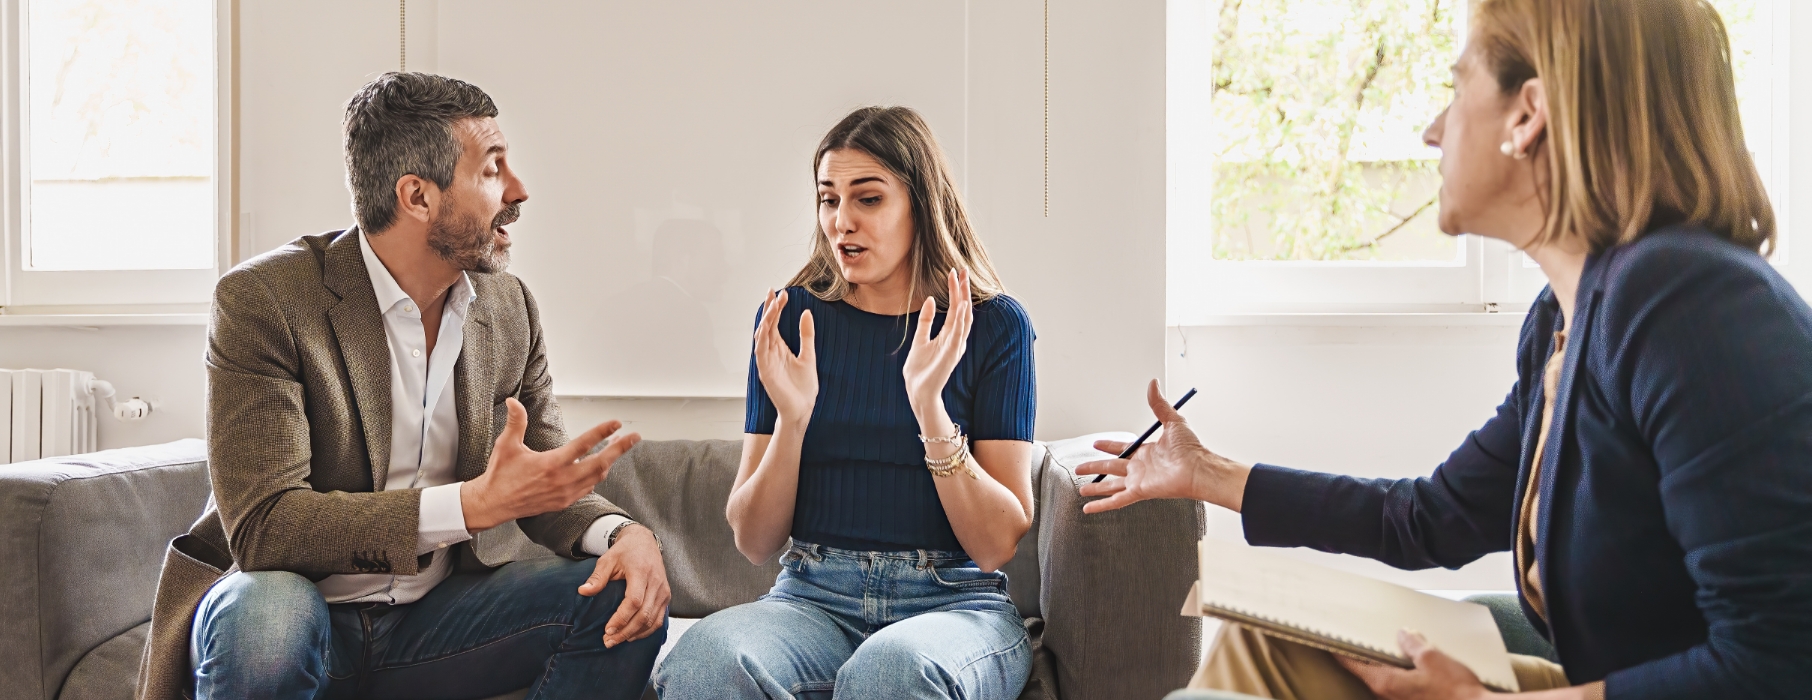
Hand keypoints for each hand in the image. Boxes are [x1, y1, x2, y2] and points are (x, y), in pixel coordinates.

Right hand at [461, 398, 641, 532]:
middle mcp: (562, 480)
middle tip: (634, 437)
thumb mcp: (506, 445)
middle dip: (620, 449)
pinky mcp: (563, 502)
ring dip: (609, 461)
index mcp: (551, 464)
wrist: (494, 504)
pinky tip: (599, 467)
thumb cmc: (500, 474)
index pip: (584, 444)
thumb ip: (515, 422)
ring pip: (597, 476)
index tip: (617, 423)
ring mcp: (565, 493)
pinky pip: (588, 488)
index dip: (602, 432)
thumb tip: (512, 401)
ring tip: (618, 447)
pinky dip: (597, 476)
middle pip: (601, 463)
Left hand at [579, 524, 670, 647]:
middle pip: (644, 614)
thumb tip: (582, 592)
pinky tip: (632, 636)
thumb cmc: (625, 551)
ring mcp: (664, 591)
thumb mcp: (607, 559)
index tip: (607, 630)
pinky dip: (646, 631)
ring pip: (653, 620)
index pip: (634, 601)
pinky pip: (659, 619)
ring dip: (635, 634)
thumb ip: (597, 577)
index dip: (621, 618)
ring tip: (617, 641)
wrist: (644, 542)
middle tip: (608, 641)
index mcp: (641, 572)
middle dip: (625, 631)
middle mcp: (656, 583)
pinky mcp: (666, 596)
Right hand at [754, 289, 817, 424]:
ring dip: (765, 320)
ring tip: (772, 305)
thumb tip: (806, 312)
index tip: (783, 293)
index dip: (777, 308)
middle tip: (774, 292)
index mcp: (780, 348)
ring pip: (761, 336)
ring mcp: (766, 361)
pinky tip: (766, 327)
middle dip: (769, 309)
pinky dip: (761, 338)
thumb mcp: (809, 355)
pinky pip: (760, 351)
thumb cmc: (804, 387)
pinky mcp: (765, 371)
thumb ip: (806, 335)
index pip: (775, 323)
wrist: (802, 409)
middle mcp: (770, 352)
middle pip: (766, 326)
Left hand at [902, 268, 972, 414]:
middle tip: (962, 270)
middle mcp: (955, 339)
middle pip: (963, 310)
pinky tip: (961, 306)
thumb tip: (930, 299)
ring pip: (964, 319)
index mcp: (948, 335)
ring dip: (964, 300)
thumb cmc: (920, 369)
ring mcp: (955, 347)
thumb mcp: (920, 339)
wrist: (917, 391)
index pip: (955, 308)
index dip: (955, 290)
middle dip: (963, 290)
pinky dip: (961, 320)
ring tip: (962, 282)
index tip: (953, 272)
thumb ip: (926, 320)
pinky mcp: (952, 355)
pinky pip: (959, 335)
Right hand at [1075, 380, 1249, 512]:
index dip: (1109, 446)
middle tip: (1080, 468)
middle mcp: (1140, 468)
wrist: (1198, 468)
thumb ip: (1159, 404)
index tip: (1097, 444)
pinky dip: (1101, 505)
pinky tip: (1089, 509)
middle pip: (1111, 468)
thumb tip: (1153, 383)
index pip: (1122, 449)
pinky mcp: (1139, 492)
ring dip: (1095, 488)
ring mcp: (1138, 481)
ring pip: (1110, 485)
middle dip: (1094, 468)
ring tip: (1081, 489)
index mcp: (1146, 452)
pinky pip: (1116, 500)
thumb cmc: (1191, 448)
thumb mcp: (1172, 421)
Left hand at [1337, 630, 1493, 699]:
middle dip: (1368, 656)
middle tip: (1367, 639)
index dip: (1340, 650)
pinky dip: (1402, 676)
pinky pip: (1400, 688)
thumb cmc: (1456, 692)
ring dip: (1388, 667)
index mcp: (1385, 683)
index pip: (1352, 664)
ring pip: (1386, 681)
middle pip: (1368, 673)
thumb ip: (1413, 645)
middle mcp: (1387, 697)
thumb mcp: (1432, 658)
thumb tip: (1403, 635)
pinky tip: (1414, 667)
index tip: (1329, 641)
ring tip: (1396, 649)